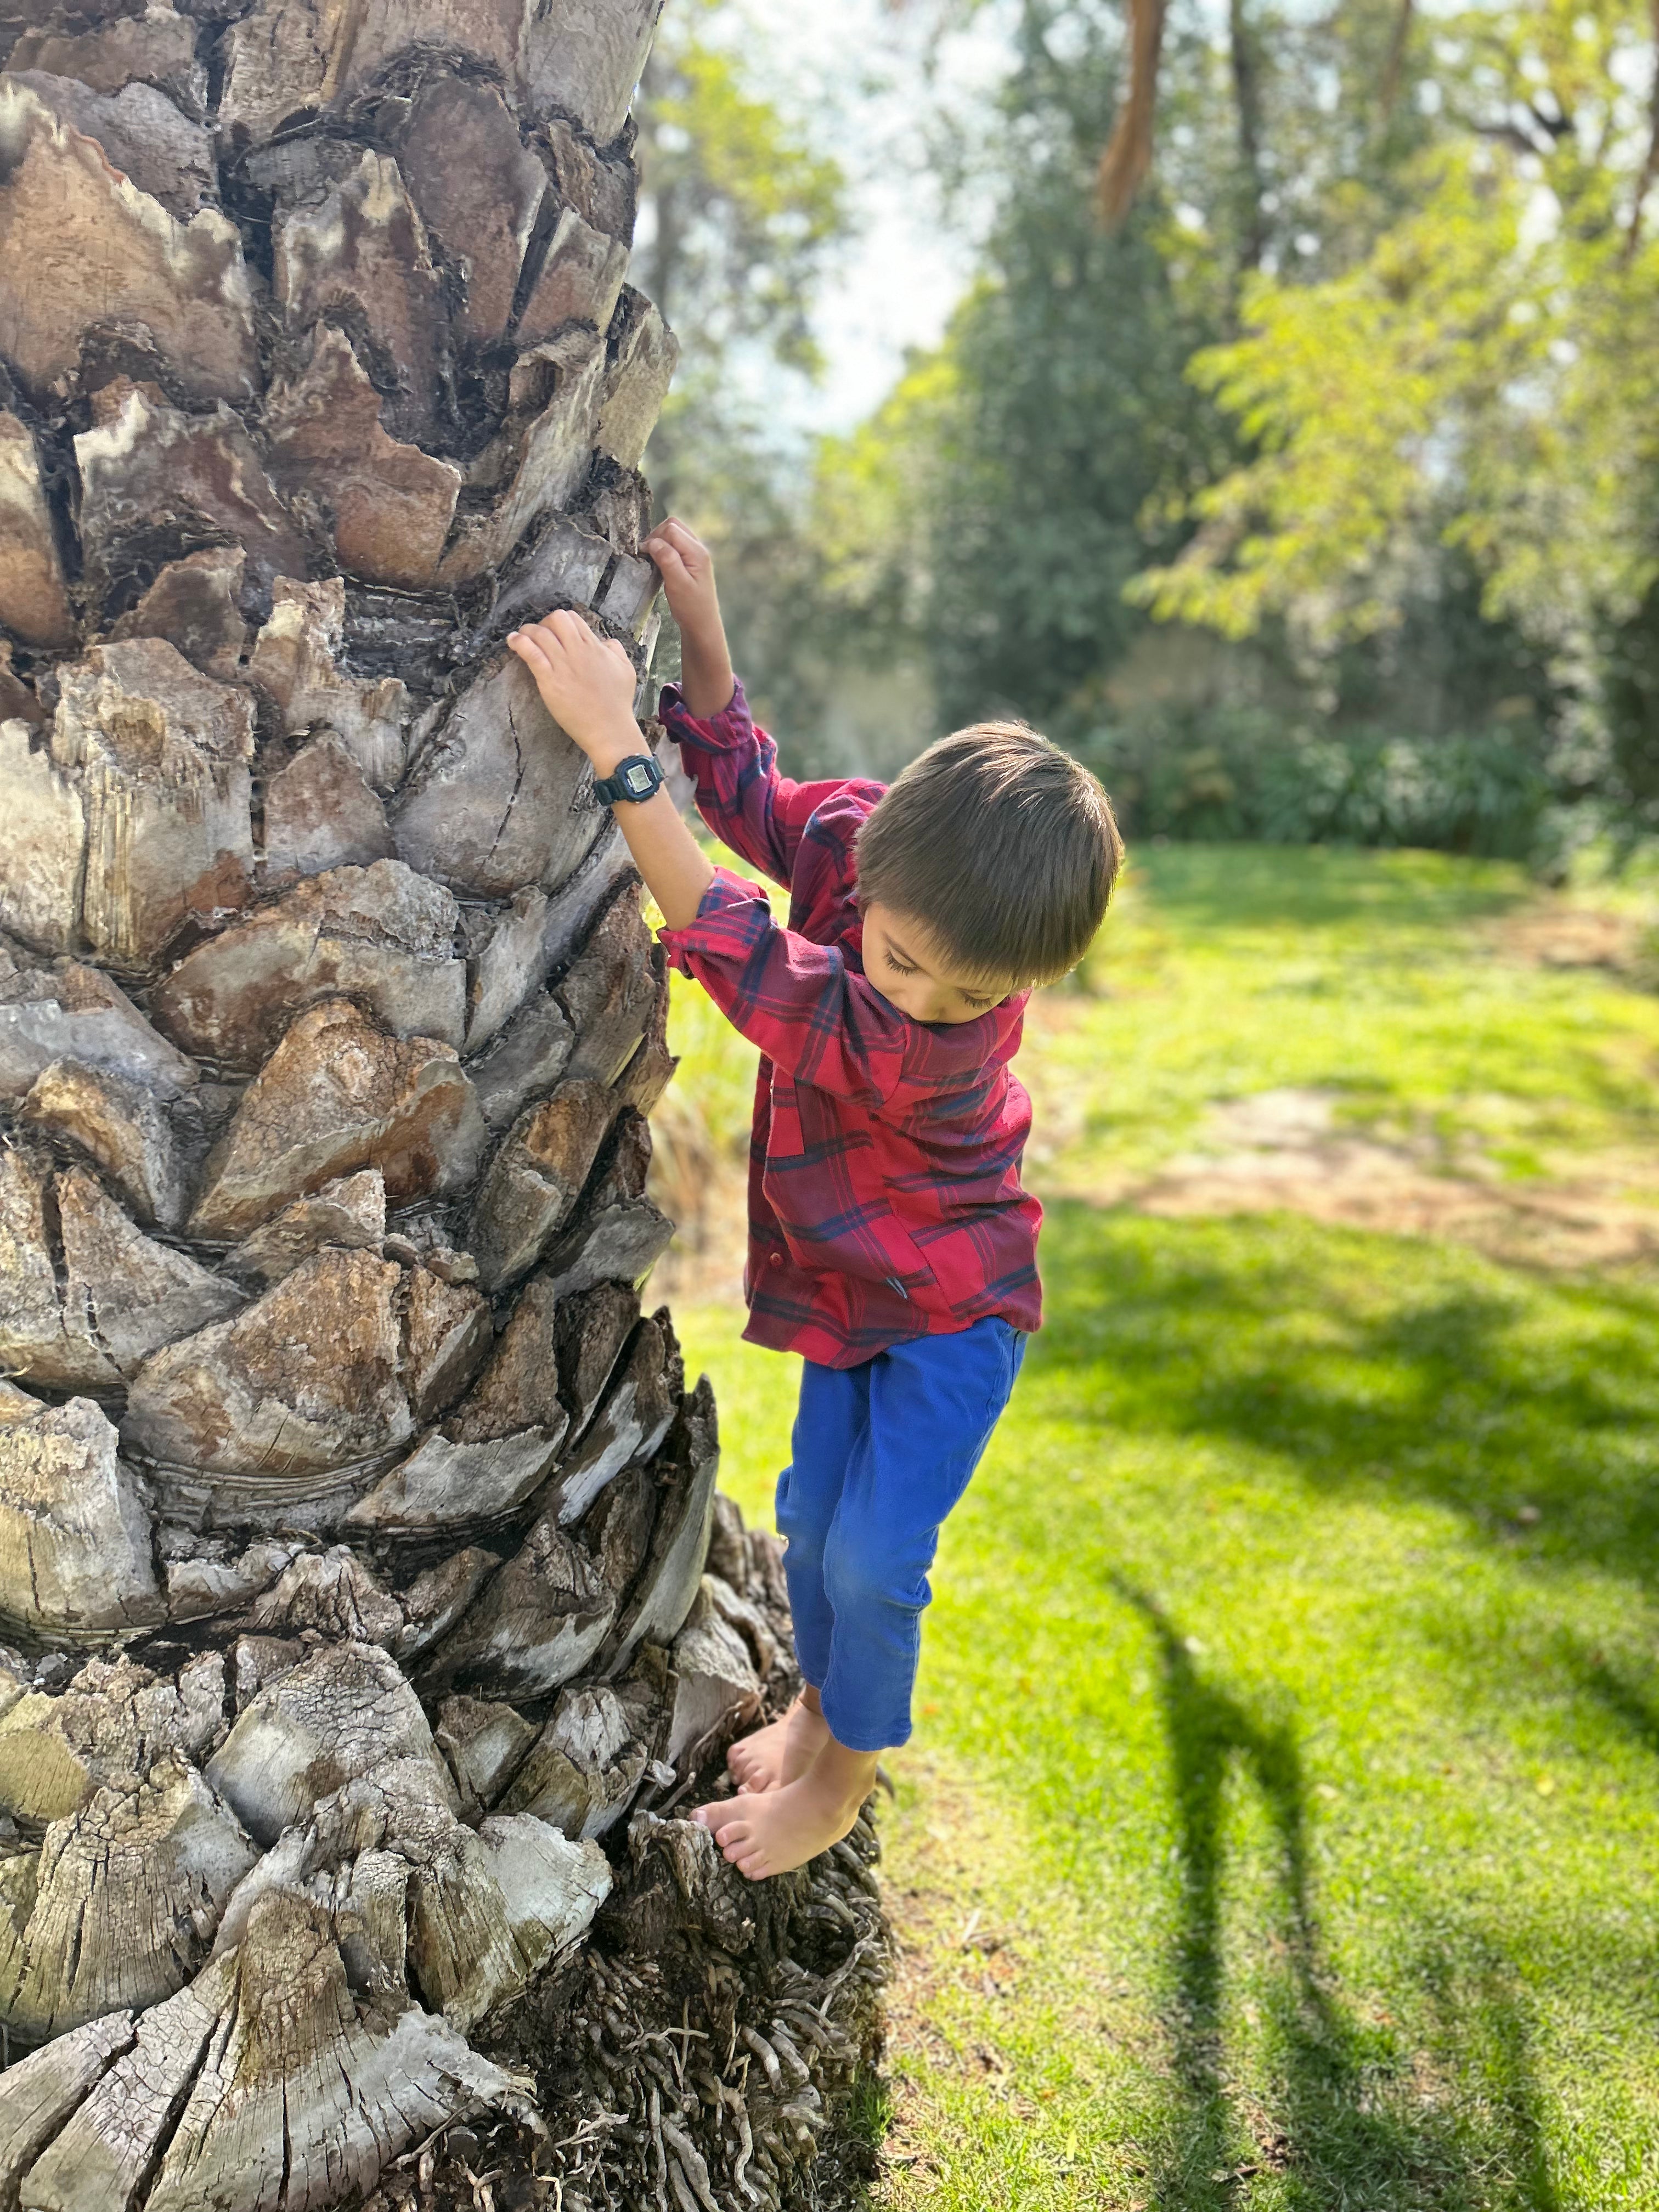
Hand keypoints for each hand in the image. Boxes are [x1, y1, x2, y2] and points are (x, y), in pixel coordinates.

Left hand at [507, 611, 640, 769]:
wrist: (609, 729)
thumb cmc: (618, 703)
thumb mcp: (626, 670)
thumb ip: (616, 650)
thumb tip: (605, 642)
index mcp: (595, 647)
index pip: (573, 618)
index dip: (561, 622)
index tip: (556, 633)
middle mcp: (578, 651)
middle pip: (556, 619)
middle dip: (545, 623)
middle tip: (541, 637)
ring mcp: (563, 665)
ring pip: (540, 633)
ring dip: (527, 631)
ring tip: (521, 637)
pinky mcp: (550, 680)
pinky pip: (531, 653)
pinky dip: (519, 642)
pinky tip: (513, 641)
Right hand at [643, 517, 717, 634]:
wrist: (702, 625)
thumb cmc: (691, 607)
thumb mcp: (677, 583)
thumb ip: (667, 559)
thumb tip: (653, 542)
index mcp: (697, 552)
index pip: (671, 530)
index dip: (654, 538)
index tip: (644, 554)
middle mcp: (698, 549)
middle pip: (673, 526)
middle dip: (657, 536)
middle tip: (648, 555)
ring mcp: (695, 554)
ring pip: (673, 534)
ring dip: (660, 543)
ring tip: (653, 560)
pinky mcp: (691, 561)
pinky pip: (675, 545)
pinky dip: (664, 549)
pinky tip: (660, 564)